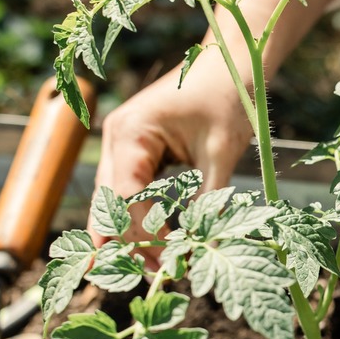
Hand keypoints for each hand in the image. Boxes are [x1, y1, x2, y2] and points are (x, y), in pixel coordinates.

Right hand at [90, 47, 252, 249]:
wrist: (230, 60)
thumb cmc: (228, 96)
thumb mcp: (222, 152)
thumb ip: (209, 201)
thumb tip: (203, 247)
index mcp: (131, 133)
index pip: (124, 199)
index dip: (141, 236)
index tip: (165, 265)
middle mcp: (116, 138)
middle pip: (108, 204)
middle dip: (128, 243)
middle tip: (153, 278)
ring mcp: (122, 143)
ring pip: (115, 201)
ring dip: (133, 234)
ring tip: (157, 268)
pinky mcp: (136, 149)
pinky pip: (130, 190)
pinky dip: (141, 216)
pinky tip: (156, 243)